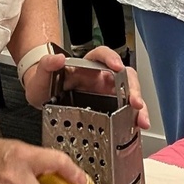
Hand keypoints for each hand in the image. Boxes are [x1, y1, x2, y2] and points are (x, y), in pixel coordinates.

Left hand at [22, 46, 149, 130]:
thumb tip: (58, 58)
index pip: (103, 55)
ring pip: (129, 95)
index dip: (112, 59)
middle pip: (125, 77)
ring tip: (141, 120)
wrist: (44, 98)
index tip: (116, 67)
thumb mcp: (42, 75)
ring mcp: (107, 93)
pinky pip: (124, 111)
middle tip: (136, 103)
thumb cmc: (46, 83)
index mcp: (88, 65)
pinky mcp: (109, 108)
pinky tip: (135, 128)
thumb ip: (47, 65)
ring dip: (138, 108)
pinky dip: (132, 120)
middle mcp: (102, 76)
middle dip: (134, 89)